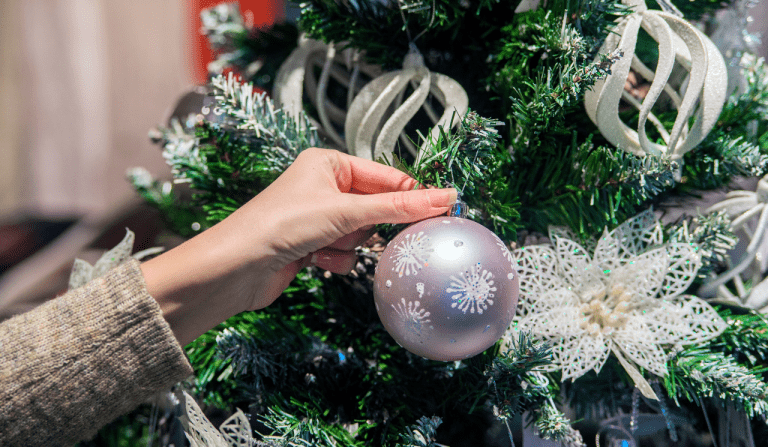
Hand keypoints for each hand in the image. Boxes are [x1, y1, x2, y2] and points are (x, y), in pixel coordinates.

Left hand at [141, 148, 456, 344]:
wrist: (236, 268)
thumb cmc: (283, 225)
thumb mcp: (346, 211)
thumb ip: (398, 207)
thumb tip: (446, 197)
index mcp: (329, 164)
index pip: (386, 177)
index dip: (412, 196)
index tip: (443, 211)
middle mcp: (324, 186)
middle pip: (375, 207)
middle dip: (369, 226)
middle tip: (367, 233)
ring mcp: (317, 217)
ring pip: (361, 234)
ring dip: (348, 245)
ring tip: (324, 245)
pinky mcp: (311, 244)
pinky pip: (345, 252)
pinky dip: (334, 260)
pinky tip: (312, 261)